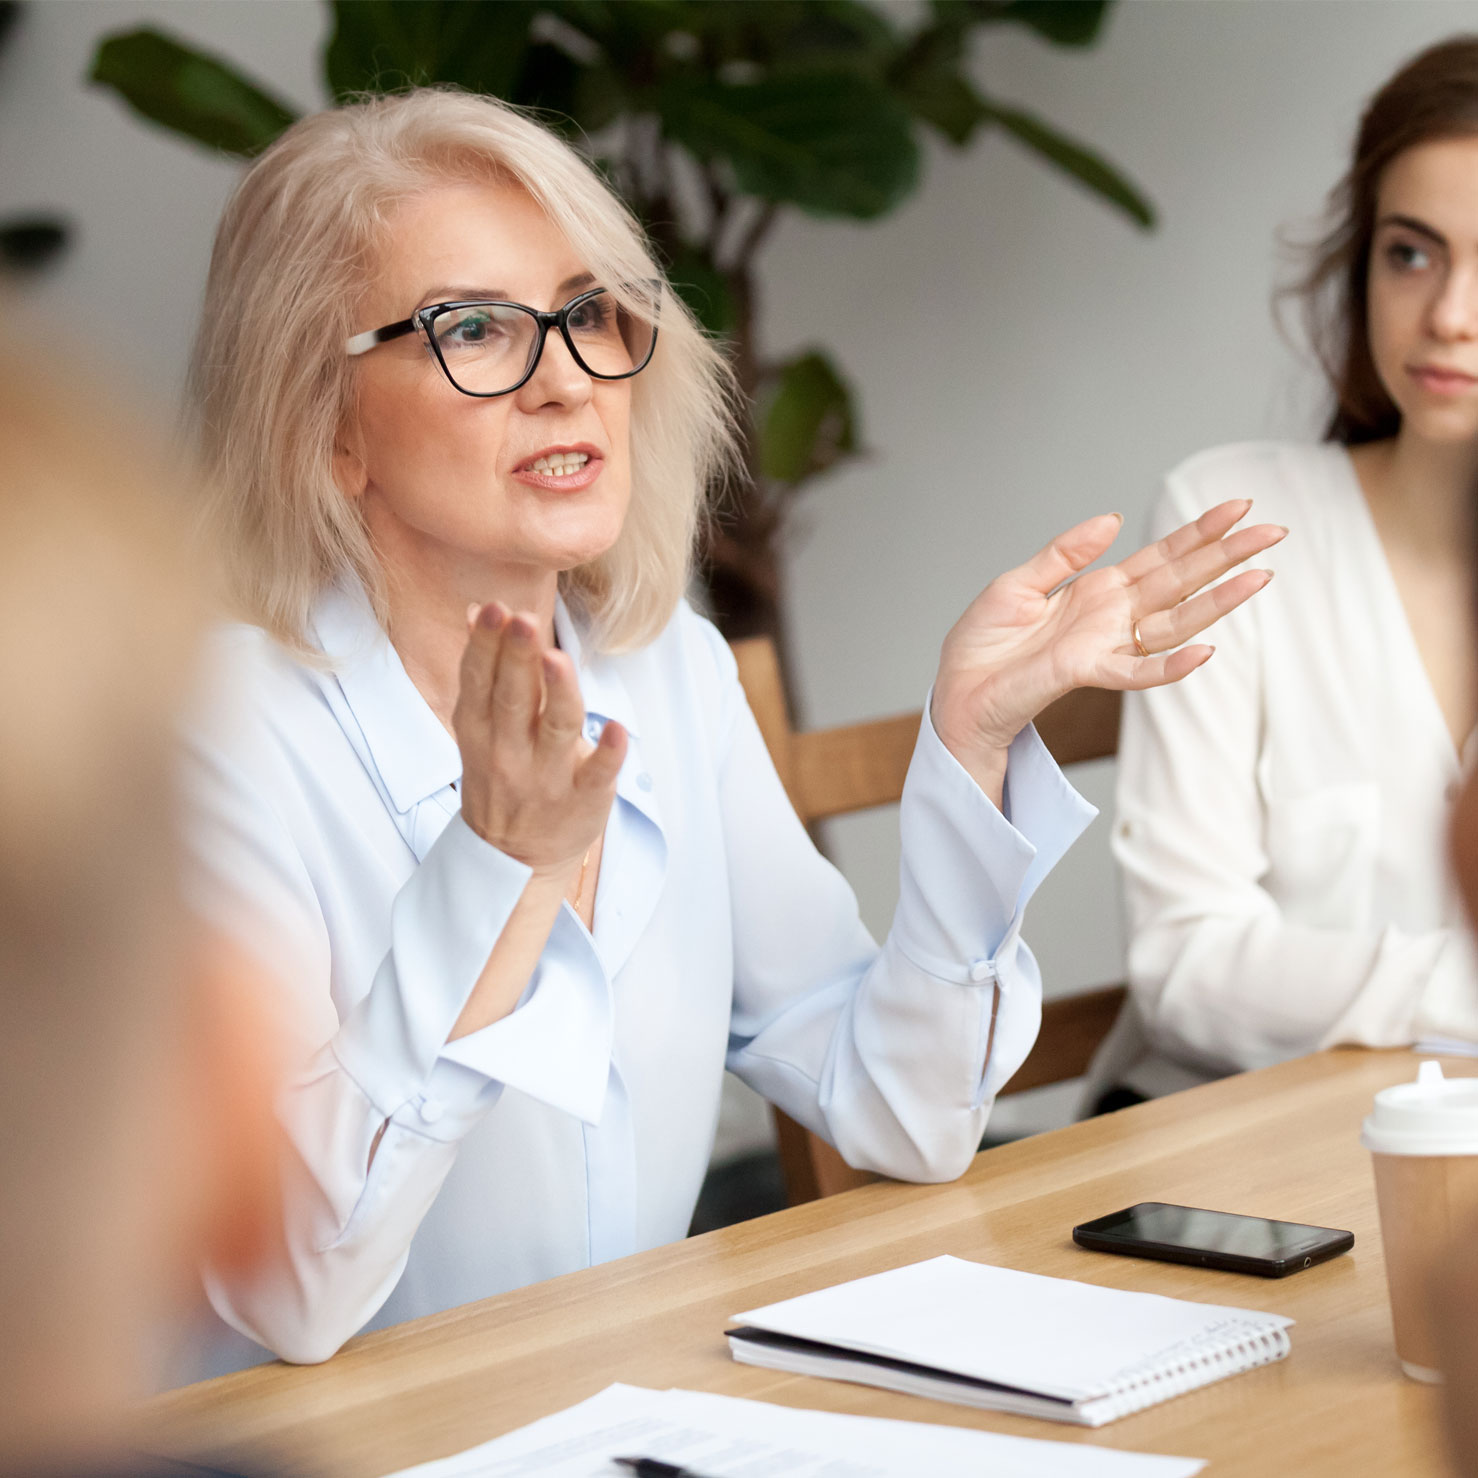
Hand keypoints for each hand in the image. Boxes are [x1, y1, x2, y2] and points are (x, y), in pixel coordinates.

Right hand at [452, 602, 624, 879]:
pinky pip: (596, 775)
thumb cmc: (502, 775)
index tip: (495, 609)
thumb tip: (479, 609)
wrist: (514, 858)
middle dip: (516, 658)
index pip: (480, 680)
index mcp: (480, 729)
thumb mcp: (481, 728)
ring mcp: (547, 778)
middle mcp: (509, 751)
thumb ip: (485, 671)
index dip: (486, 645)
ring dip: (557, 694)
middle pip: (513, 698)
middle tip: (523, 619)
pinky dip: (607, 754)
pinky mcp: (583, 800)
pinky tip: (618, 730)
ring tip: (556, 659)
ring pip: (554, 729)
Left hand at [930, 499, 1284, 780]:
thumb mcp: (1018, 583)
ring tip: (1261, 577)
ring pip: (1174, 623)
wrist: (957, 692)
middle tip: (1274, 531)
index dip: (1199, 533)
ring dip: (1218, 603)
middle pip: (1181, 582)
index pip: (1160, 557)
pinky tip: (1206, 651)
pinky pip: (1138, 673)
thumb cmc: (983, 645)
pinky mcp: (1086, 672)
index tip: (1239, 507)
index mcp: (1098, 590)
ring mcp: (1105, 646)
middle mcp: (1111, 617)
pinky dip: (1171, 665)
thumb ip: (1063, 553)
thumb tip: (1112, 518)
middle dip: (1226, 556)